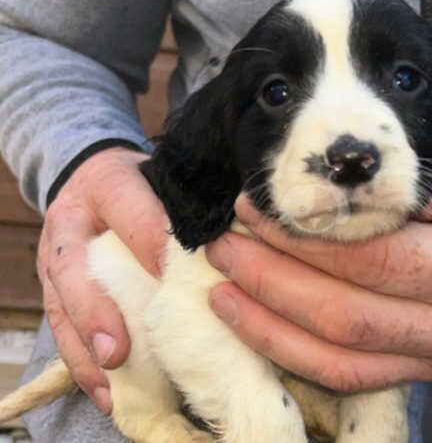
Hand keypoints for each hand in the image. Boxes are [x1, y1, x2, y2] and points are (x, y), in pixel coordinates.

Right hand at [38, 147, 167, 412]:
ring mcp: (56, 260)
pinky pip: (61, 328)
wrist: (94, 181)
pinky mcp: (55, 290)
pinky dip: (83, 364)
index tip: (172, 272)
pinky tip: (107, 391)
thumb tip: (238, 235)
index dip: (150, 240)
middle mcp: (71, 223)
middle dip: (96, 311)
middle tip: (118, 349)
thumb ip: (189, 202)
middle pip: (74, 269)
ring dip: (86, 349)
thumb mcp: (162, 178)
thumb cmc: (142, 183)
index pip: (127, 209)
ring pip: (61, 307)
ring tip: (111, 382)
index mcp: (106, 184)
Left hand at [206, 112, 431, 391]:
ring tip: (222, 281)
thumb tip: (369, 177)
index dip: (308, 236)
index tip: (254, 207)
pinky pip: (346, 373)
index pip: (379, 258)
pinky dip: (289, 350)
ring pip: (339, 352)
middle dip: (273, 277)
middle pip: (348, 312)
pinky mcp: (421, 370)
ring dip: (269, 318)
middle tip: (225, 242)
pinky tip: (250, 318)